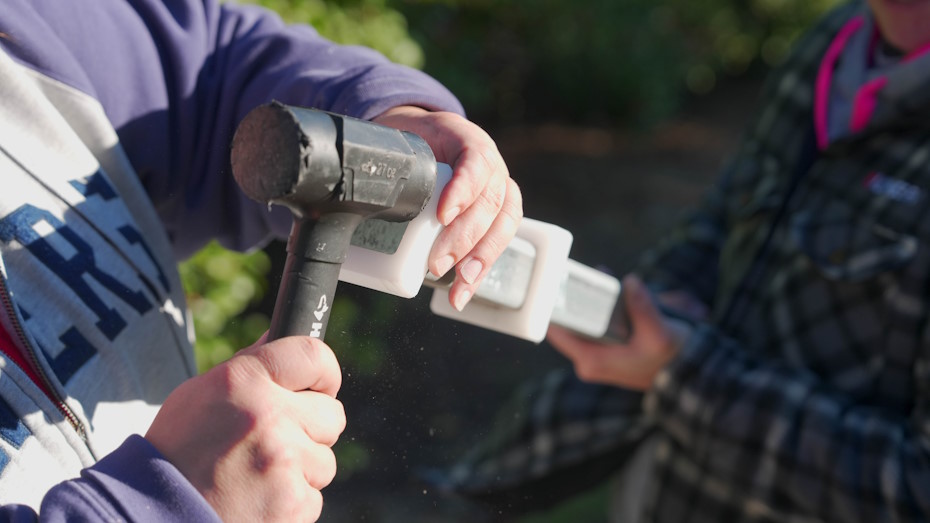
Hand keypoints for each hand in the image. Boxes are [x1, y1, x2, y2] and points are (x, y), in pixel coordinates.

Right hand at [145, 335, 344, 521]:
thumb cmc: (177, 452)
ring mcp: (284, 461)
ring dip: (301, 469)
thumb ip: (250, 366)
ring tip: (257, 476)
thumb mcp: (201, 395)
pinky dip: (292, 501)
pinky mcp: (293, 503)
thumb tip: (279, 333)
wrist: (153, 516)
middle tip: (277, 441)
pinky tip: (258, 499)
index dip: (325, 371)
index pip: (314, 355)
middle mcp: (268, 416)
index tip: (322, 385)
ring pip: (324, 459)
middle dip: (312, 428)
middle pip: (332, 414)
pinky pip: (313, 496)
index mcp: (245, 380)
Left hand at [373, 106, 522, 310]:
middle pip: (491, 202)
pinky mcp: (496, 215)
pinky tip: (463, 292)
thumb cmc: (405, 144)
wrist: (421, 138)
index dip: (465, 189)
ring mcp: (498, 190)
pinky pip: (500, 241)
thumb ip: (371, 166)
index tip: (443, 214)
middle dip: (465, 238)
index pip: (476, 161)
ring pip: (503, 224)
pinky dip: (483, 269)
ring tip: (458, 285)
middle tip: (436, 264)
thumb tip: (323, 206)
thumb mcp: (391, 143)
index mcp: (465, 139)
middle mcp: (490, 165)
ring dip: (481, 258)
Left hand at [547, 274, 692, 390]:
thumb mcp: (659, 333)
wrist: (687, 376)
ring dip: (593, 298)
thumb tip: (630, 281)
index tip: (556, 281)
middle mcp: (589, 361)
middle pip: (570, 322)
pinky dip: (604, 306)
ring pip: (585, 319)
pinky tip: (614, 288)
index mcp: (592, 361)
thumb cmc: (671, 359)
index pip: (557, 331)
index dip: (553, 305)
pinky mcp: (607, 350)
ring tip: (603, 276)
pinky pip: (597, 322)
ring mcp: (597, 356)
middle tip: (585, 273)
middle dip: (578, 295)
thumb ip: (643, 307)